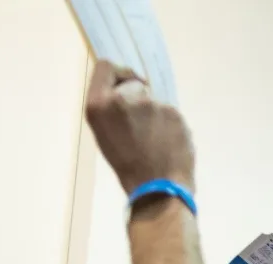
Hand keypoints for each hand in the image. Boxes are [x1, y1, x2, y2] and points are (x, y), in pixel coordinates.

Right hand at [84, 61, 195, 195]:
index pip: (105, 67)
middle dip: (138, 100)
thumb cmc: (127, 164)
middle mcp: (123, 98)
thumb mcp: (104, 133)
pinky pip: (171, 113)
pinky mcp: (173, 112)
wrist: (157, 187)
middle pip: (133, 84)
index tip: (125, 86)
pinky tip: (167, 144)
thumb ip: (110, 108)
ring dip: (155, 115)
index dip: (118, 74)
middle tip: (140, 127)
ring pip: (154, 100)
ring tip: (154, 141)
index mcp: (99, 104)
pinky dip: (170, 125)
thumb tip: (125, 89)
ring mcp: (151, 104)